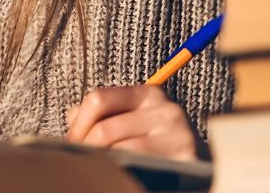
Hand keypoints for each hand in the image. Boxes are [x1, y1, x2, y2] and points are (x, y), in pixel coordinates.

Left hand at [64, 85, 203, 161]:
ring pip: (118, 152)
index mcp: (149, 94)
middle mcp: (165, 111)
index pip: (99, 99)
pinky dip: (121, 172)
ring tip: (96, 168)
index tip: (71, 141)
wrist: (197, 168)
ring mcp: (176, 136)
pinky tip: (116, 174)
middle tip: (78, 160)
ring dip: (100, 163)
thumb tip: (72, 117)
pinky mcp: (183, 160)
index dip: (78, 123)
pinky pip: (138, 168)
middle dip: (84, 148)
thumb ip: (104, 114)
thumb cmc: (156, 143)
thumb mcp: (133, 119)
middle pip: (104, 129)